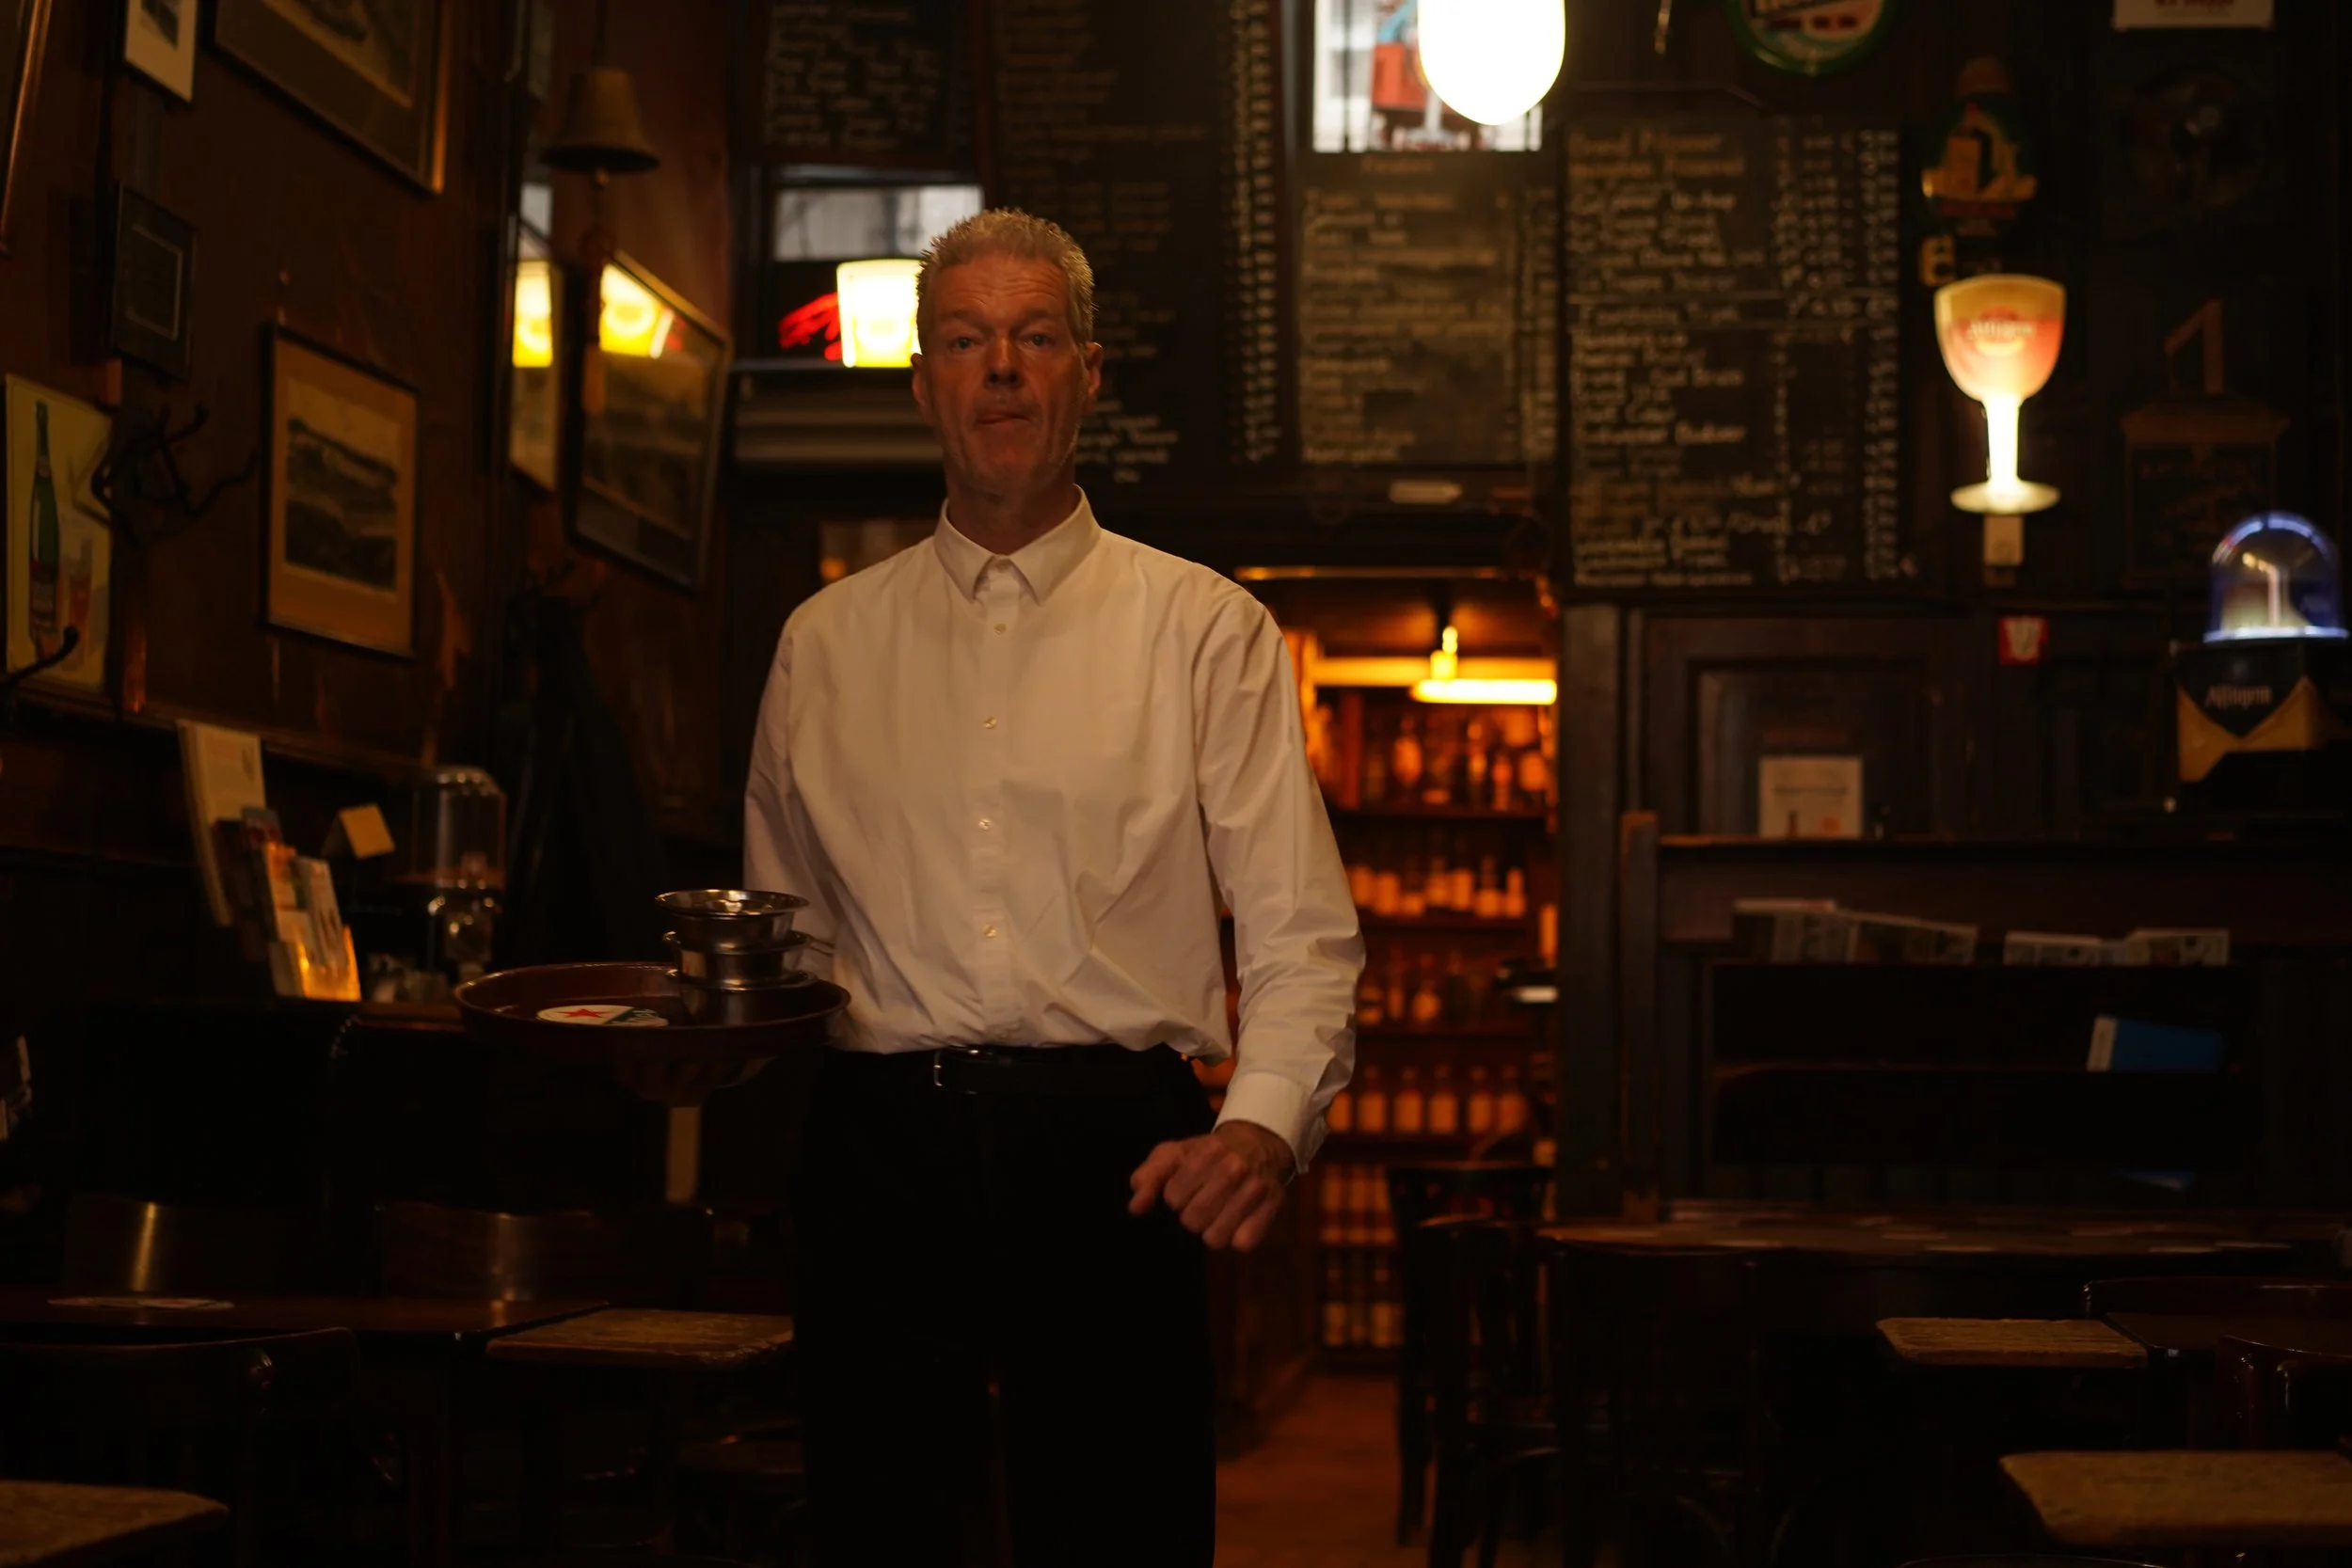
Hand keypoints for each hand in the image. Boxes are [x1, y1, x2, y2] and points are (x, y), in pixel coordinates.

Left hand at [1128, 1122, 1292, 1251]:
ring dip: (1213, 1230)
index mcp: (1206, 1152)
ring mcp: (1256, 1188)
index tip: (1185, 1188)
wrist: (1258, 1142)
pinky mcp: (1274, 1206)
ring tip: (1219, 1213)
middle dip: (1192, 1216)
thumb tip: (1136, 1208)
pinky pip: (1243, 1243)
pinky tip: (1237, 1221)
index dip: (1175, 1197)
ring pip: (1216, 1238)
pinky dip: (1237, 1237)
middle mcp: (1234, 1168)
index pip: (1173, 1197)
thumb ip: (1149, 1177)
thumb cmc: (1208, 1152)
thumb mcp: (1174, 1154)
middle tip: (1203, 1202)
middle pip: (1193, 1221)